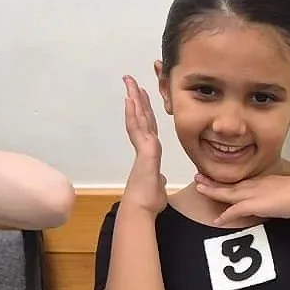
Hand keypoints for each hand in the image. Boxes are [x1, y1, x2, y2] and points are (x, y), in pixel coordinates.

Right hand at [122, 76, 168, 216]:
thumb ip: (158, 178)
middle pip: (140, 116)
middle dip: (136, 97)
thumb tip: (159, 179)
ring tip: (129, 83)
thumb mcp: (157, 185)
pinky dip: (133, 113)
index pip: (147, 125)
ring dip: (133, 99)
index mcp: (149, 151)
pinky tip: (130, 100)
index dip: (143, 109)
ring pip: (137, 118)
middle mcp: (145, 146)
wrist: (142, 209)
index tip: (140, 95)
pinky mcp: (144, 150)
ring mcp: (143, 147)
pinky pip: (137, 128)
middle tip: (130, 80)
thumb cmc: (148, 200)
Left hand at [194, 155, 289, 226]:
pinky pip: (235, 211)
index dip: (234, 181)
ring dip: (213, 192)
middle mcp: (259, 184)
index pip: (246, 180)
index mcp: (270, 179)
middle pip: (232, 184)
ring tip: (199, 189)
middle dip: (215, 182)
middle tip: (200, 179)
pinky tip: (217, 220)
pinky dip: (225, 215)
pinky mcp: (255, 205)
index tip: (224, 179)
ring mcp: (256, 194)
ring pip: (228, 193)